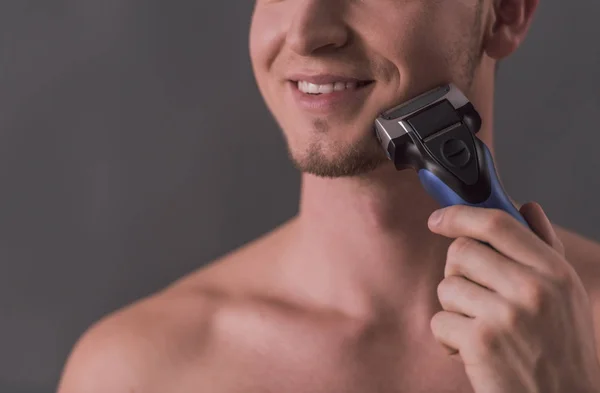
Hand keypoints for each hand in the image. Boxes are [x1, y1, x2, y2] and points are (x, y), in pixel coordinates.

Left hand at [427, 202, 599, 392]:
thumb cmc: (560, 349)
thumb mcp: (566, 295)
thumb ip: (544, 247)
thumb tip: (526, 207)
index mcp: (554, 272)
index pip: (497, 223)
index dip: (460, 215)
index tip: (439, 219)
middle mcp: (532, 289)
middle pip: (461, 251)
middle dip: (457, 272)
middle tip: (472, 297)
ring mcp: (506, 315)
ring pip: (447, 287)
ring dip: (454, 309)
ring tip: (480, 329)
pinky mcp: (481, 342)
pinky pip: (439, 321)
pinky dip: (448, 338)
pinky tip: (472, 352)